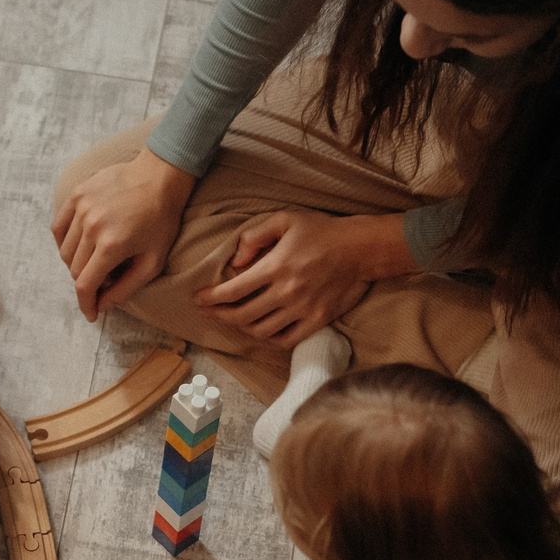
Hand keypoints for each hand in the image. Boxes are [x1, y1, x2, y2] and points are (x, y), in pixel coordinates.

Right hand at [51, 149, 196, 319]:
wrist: (160, 176)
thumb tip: (102, 305)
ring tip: (94, 260)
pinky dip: (63, 241)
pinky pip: (58, 227)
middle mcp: (91, 227)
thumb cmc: (161, 220)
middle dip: (86, 282)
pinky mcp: (77, 194)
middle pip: (74, 269)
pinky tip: (78, 244)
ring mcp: (81, 208)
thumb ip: (126, 287)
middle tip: (104, 279)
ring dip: (76, 263)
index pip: (85, 285)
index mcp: (111, 245)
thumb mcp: (153, 261)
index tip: (91, 313)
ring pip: (64, 250)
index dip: (85, 304)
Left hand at [195, 211, 409, 347]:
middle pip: (241, 315)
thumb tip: (235, 261)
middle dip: (219, 315)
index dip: (211, 298)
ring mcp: (302, 309)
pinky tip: (261, 331)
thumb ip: (254, 237)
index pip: (233, 290)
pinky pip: (285, 340)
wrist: (361, 249)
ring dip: (241, 328)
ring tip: (234, 319)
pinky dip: (268, 339)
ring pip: (260, 331)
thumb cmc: (321, 231)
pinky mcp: (317, 321)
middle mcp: (286, 292)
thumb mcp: (285, 220)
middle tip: (210, 311)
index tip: (198, 300)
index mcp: (275, 266)